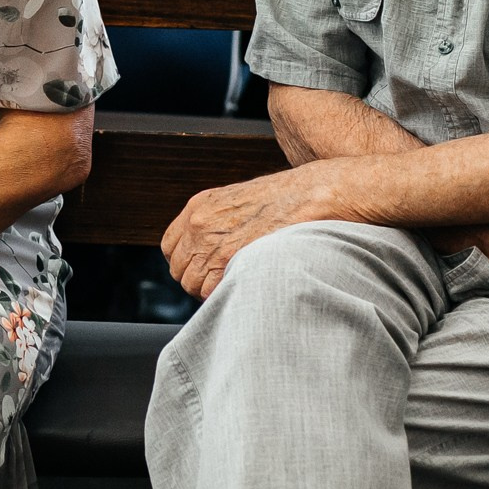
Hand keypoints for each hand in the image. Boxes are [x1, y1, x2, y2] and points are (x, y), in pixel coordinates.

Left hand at [161, 166, 332, 299]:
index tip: (204, 271)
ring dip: (211, 292)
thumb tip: (210, 251)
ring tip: (237, 287)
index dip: (187, 264)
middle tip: (224, 284)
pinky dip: (224, 296)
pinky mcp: (231, 256)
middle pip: (179, 271)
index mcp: (199, 206)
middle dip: (198, 282)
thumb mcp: (242, 201)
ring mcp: (213, 240)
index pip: (170, 248)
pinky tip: (245, 289)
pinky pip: (211, 290)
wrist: (318, 193)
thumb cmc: (290, 199)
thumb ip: (220, 223)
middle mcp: (199, 222)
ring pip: (193, 285)